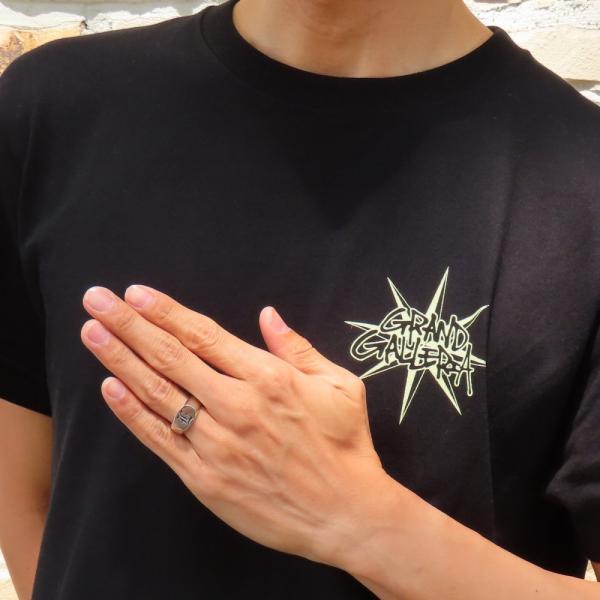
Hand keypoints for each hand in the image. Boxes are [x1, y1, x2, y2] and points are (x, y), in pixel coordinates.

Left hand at [80, 284, 387, 565]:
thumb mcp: (339, 385)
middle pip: (171, 357)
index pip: (204, 336)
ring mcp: (217, 444)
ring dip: (120, 360)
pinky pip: (161, 440)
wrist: (344, 513)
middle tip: (96, 299)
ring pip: (158, 394)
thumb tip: (268, 314)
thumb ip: (298, 347)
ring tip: (92, 333)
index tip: (136, 293)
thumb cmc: (345, 445)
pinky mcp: (205, 478)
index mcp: (269, 378)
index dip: (166, 312)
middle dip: (129, 325)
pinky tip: (110, 388)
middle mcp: (237, 406)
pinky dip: (132, 413)